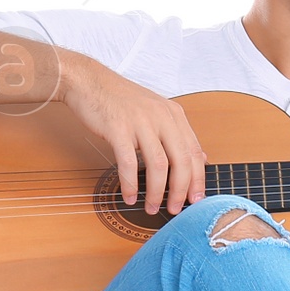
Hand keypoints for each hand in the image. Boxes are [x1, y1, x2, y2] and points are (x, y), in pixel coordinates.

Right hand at [55, 54, 207, 214]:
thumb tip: (201, 158)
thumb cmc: (119, 100)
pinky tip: (130, 197)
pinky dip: (130, 184)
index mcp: (173, 114)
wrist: (88, 81)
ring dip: (156, 192)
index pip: (194, 152)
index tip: (196, 199)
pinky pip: (128, 163)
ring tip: (151, 207)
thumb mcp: (156, 112)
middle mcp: (161, 117)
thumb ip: (177, 134)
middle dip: (180, 191)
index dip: (197, 179)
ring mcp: (141, 122)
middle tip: (176, 209)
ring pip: (158, 165)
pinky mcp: (118, 128)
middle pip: (181, 161)